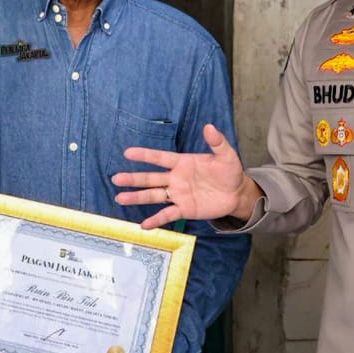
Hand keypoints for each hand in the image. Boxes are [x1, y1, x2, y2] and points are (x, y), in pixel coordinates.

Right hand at [113, 124, 256, 228]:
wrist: (236, 194)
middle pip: (151, 178)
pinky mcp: (184, 209)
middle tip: (116, 178)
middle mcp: (176, 178)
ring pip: (154, 196)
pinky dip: (156, 220)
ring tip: (120, 198)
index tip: (128, 153)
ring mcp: (178, 194)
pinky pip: (167, 214)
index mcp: (182, 163)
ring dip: (137, 197)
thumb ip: (217, 143)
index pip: (160, 158)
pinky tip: (144, 225)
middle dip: (133, 179)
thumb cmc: (229, 172)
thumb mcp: (226, 155)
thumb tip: (209, 127)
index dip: (145, 155)